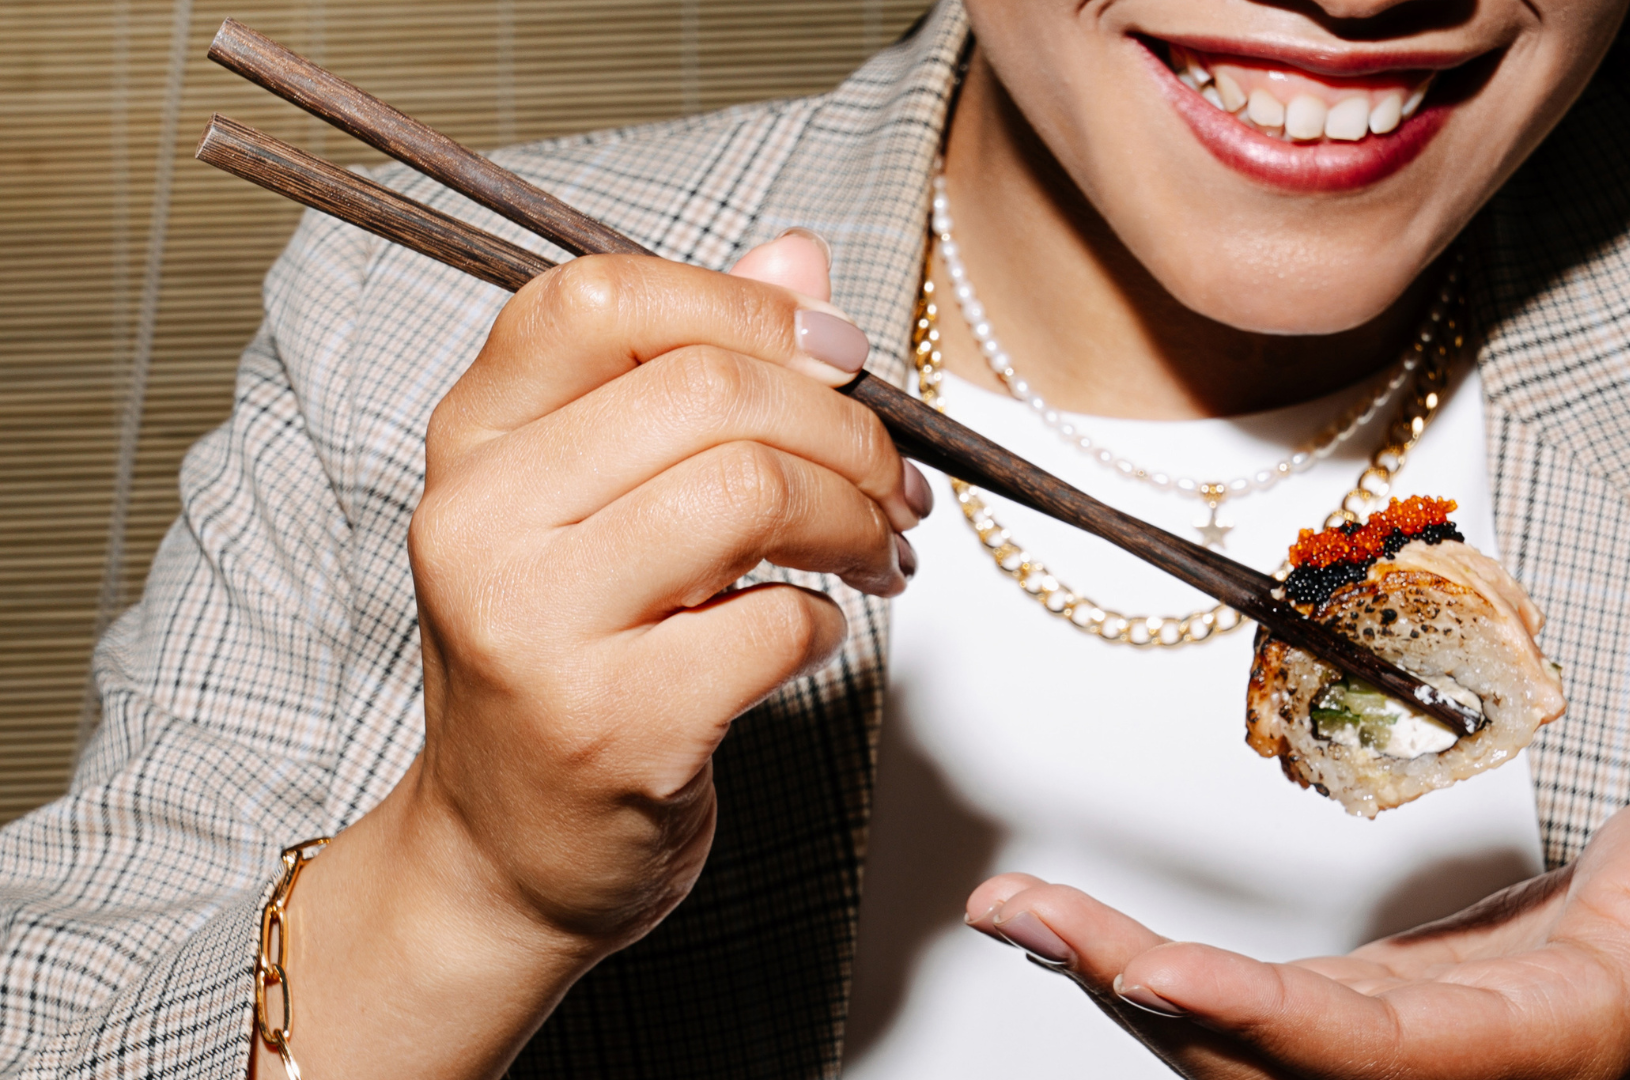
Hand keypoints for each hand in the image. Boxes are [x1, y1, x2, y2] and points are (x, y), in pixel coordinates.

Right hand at [258, 232, 932, 1078]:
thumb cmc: (567, 660)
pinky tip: (813, 635)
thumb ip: (690, 369)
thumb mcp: (595, 502)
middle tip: (895, 484)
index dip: (746, 304)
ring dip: (856, 520)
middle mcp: (480, 520)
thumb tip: (800, 256)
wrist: (504, 855)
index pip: (601, 298)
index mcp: (474, 440)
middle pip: (707, 392)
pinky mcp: (610, 725)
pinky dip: (829, 623)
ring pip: (750, 493)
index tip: (839, 354)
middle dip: (845, 430)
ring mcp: (535, 628)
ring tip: (879, 553)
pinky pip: (777, 624)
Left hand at [966, 783, 1629, 1078]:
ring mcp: (1364, 1047)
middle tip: (1028, 913)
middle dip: (1130, 987)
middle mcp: (1421, 1068)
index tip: (1158, 974)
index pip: (1372, 1055)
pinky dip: (1130, 963)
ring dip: (1106, 972)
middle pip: (1253, 1059)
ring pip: (1214, 1038)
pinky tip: (1058, 923)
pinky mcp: (1329, 1016)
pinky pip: (1213, 1005)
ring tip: (1014, 908)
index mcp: (1520, 1045)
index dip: (1261, 1023)